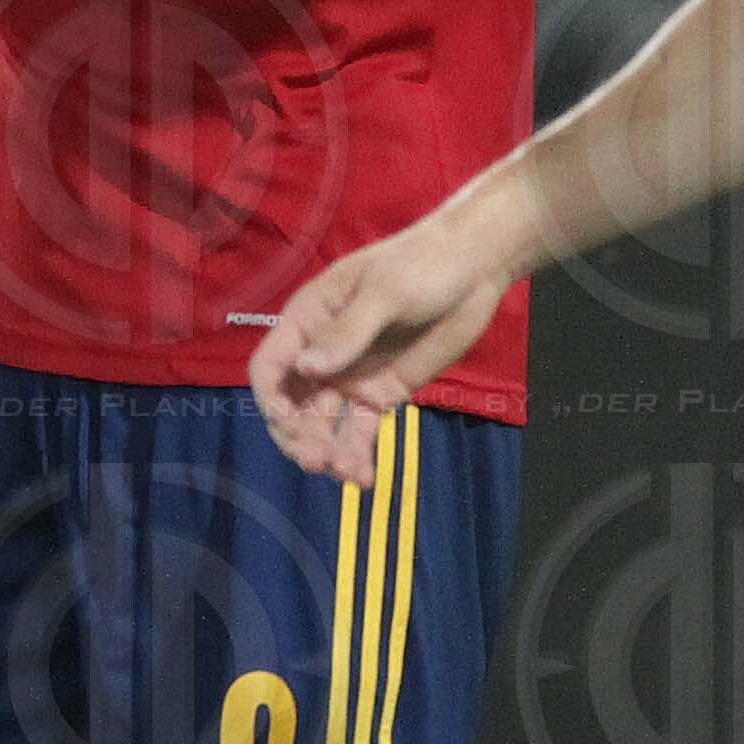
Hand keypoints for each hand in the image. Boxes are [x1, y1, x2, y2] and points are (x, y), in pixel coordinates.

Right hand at [250, 209, 519, 485]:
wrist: (474, 270)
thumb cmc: (423, 265)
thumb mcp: (386, 292)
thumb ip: (348, 332)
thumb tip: (306, 368)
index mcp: (310, 319)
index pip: (271, 364)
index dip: (269, 396)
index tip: (285, 423)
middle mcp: (322, 354)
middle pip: (291, 404)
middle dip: (298, 435)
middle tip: (318, 459)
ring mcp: (350, 378)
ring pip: (322, 424)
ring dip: (325, 451)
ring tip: (346, 473)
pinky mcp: (381, 395)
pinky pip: (359, 432)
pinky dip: (356, 455)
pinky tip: (364, 478)